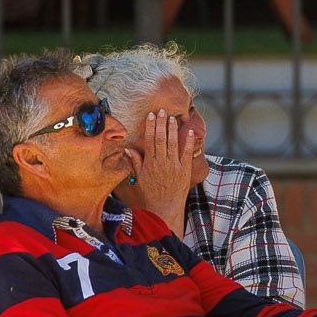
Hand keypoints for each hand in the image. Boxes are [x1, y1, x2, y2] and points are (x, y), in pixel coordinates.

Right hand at [130, 108, 201, 222]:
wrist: (165, 206)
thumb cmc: (151, 192)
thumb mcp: (140, 177)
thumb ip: (135, 162)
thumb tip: (127, 149)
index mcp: (150, 162)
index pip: (149, 140)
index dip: (150, 127)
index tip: (151, 116)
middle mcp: (161, 162)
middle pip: (161, 139)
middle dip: (161, 123)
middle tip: (162, 111)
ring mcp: (174, 165)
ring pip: (173, 143)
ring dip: (173, 129)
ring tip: (172, 118)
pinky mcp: (185, 170)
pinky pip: (187, 153)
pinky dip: (188, 142)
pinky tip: (189, 131)